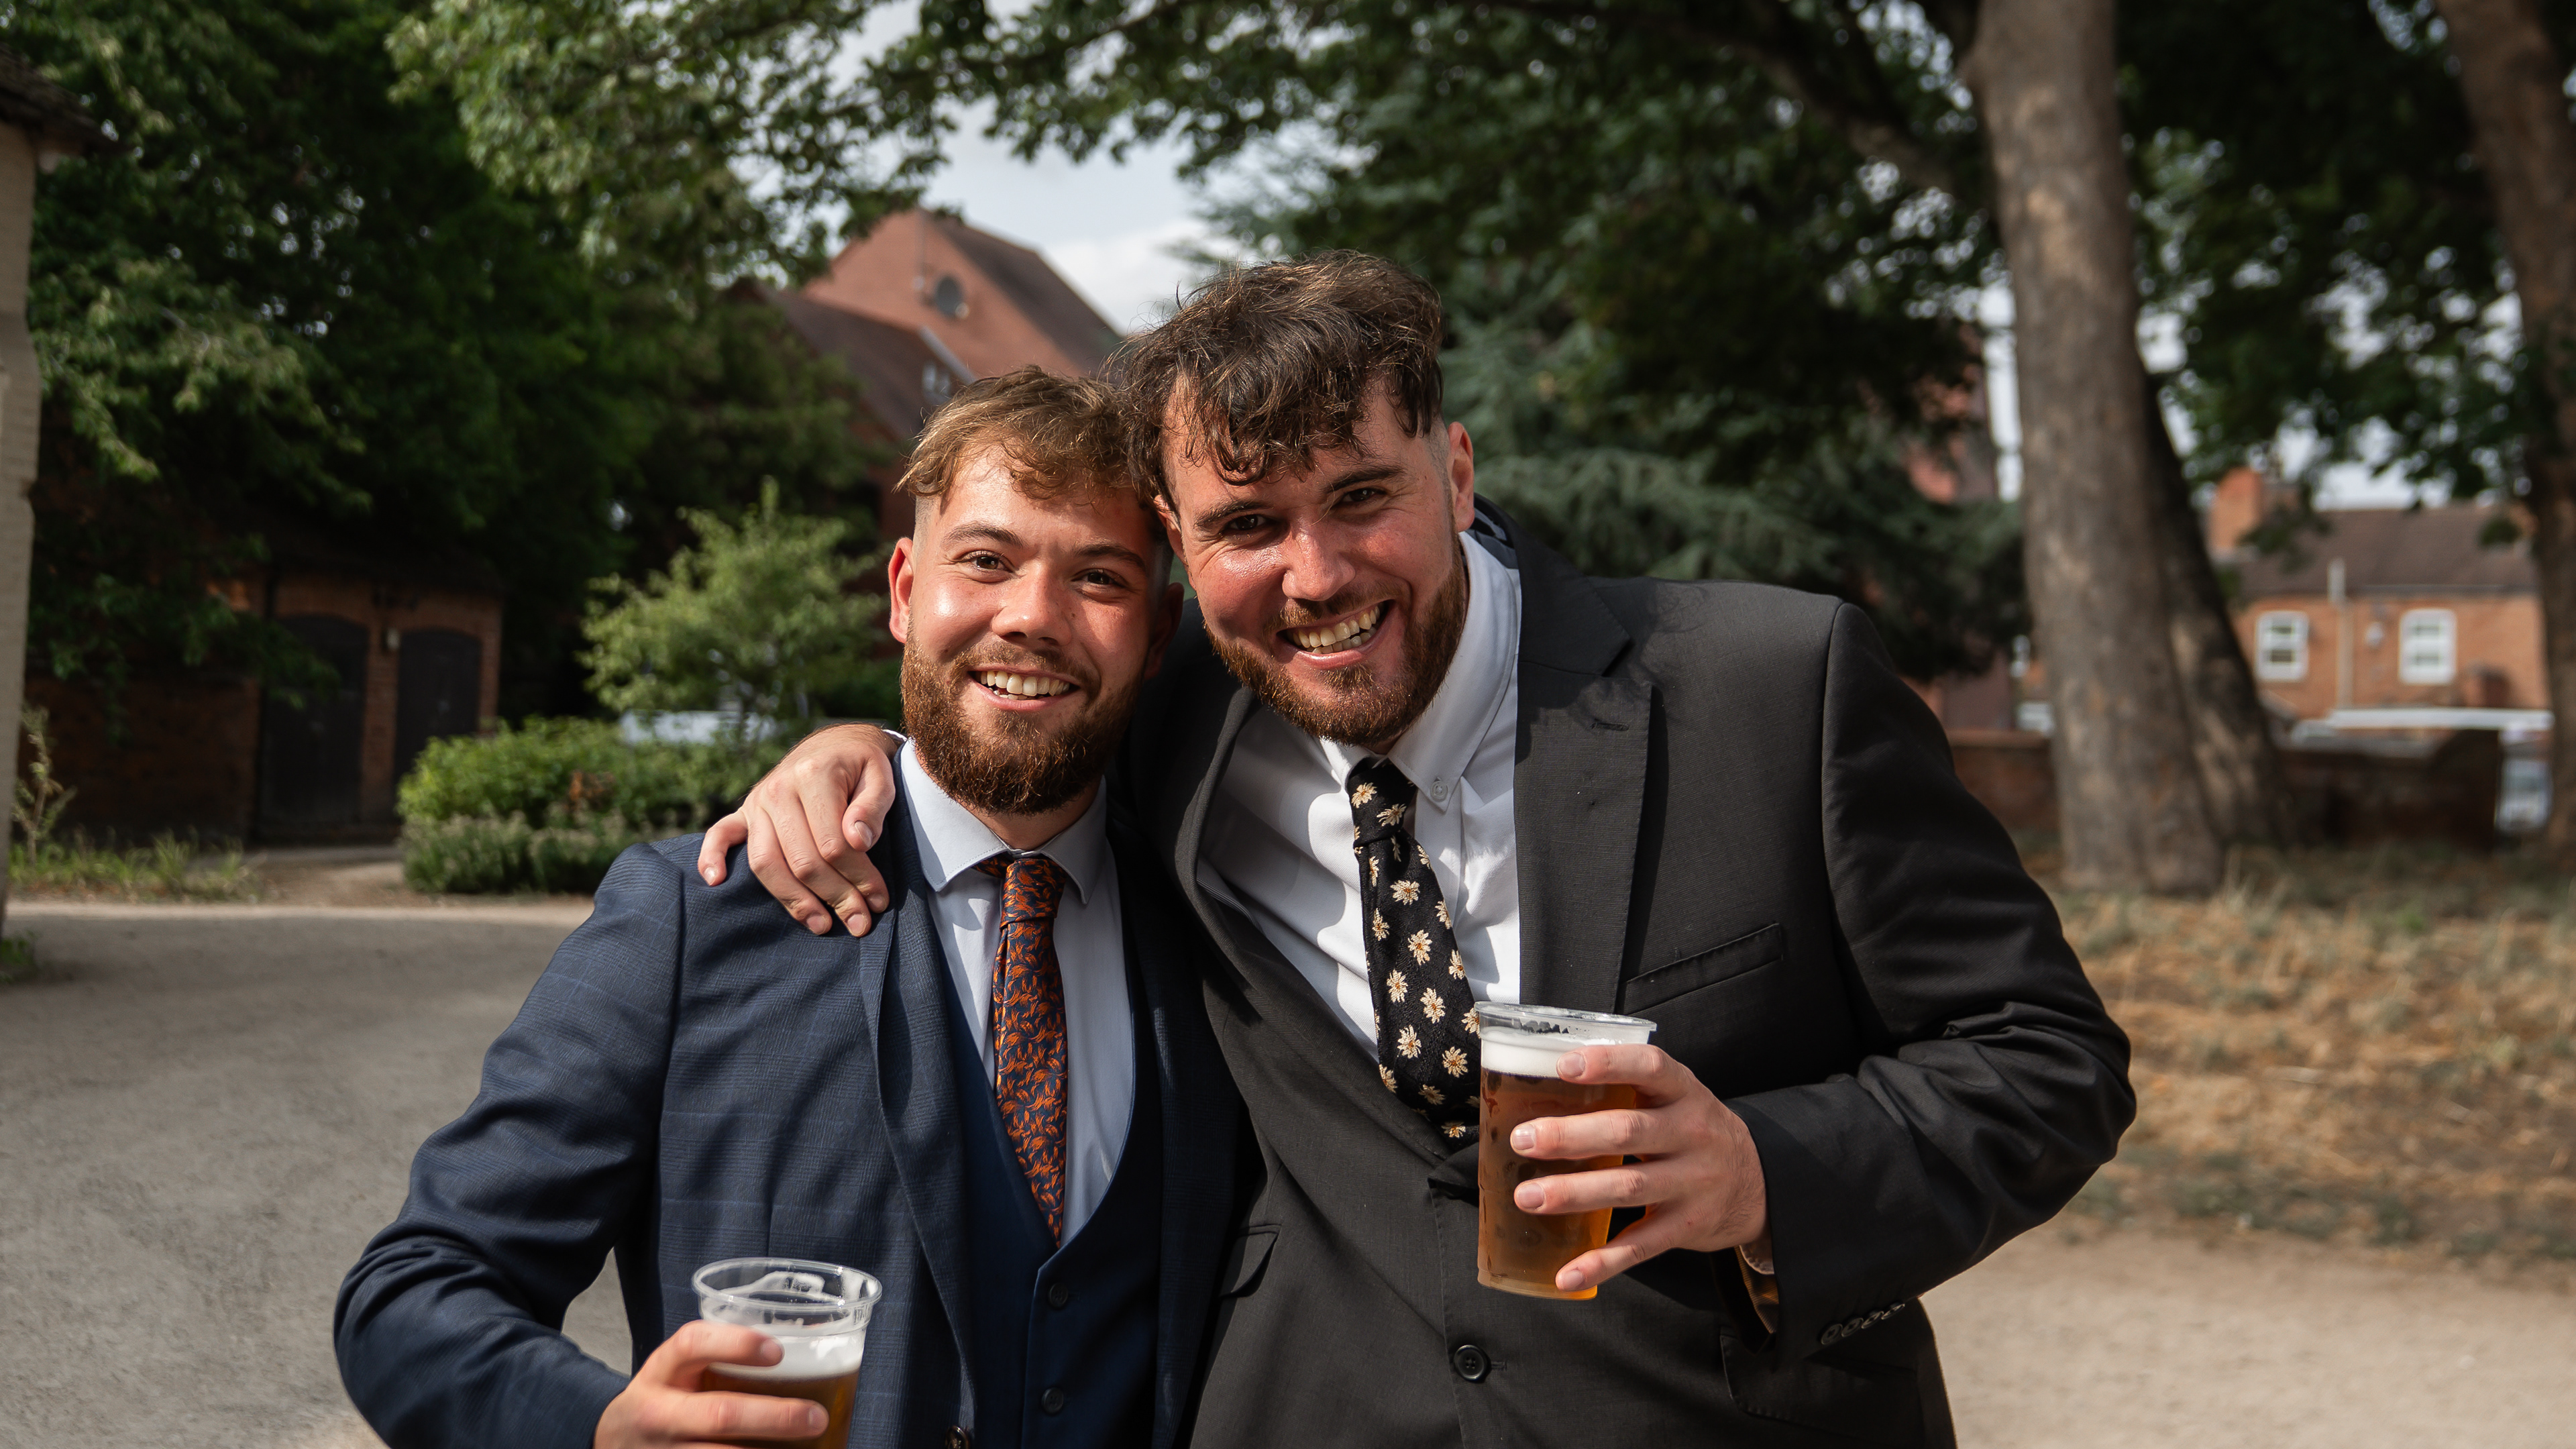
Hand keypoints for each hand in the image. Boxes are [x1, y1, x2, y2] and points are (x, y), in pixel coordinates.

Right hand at [594, 1321, 823, 1447]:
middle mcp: (659, 1413)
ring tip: (811, 1445)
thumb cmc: (665, 1397)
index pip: (692, 1345)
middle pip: (721, 1414)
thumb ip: (722, 1355)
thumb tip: (805, 1342)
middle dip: (775, 1416)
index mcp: (663, 1371)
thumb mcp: (678, 1368)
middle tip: (815, 1416)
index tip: (777, 1352)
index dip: (737, 1344)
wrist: (614, 1440)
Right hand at [697, 724, 899, 935]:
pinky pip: (719, 834)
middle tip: (859, 924)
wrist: (835, 745)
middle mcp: (778, 789)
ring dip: (793, 901)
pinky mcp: (744, 812)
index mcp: (814, 776)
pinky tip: (715, 882)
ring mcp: (757, 802)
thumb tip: (858, 841)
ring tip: (821, 925)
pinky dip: (711, 857)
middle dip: (835, 897)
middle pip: (802, 860)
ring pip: (766, 862)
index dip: (859, 878)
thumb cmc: (862, 767)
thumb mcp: (882, 777)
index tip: (879, 899)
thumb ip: (873, 807)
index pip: (834, 844)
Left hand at [1507, 1044, 1770, 1294]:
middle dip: (1571, 1137)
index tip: (1565, 1066)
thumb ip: (1629, 1090)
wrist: (1757, 1184)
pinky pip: (1640, 1247)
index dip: (1609, 1064)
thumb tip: (1542, 1086)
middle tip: (1524, 1140)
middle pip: (1628, 1132)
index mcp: (1685, 1093)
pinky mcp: (1686, 1227)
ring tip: (1527, 1197)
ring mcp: (1692, 1183)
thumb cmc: (1693, 1131)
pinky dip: (1602, 1263)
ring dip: (1574, 1193)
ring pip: (1628, 1187)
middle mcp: (1693, 1134)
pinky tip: (1566, 1274)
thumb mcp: (1676, 1099)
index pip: (1650, 1068)